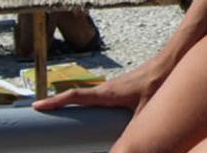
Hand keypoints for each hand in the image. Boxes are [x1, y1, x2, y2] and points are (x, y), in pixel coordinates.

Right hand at [33, 53, 172, 115]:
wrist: (169, 62)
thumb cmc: (157, 82)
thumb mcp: (145, 111)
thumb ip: (134, 129)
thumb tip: (127, 146)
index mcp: (107, 93)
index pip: (75, 95)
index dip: (56, 101)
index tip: (37, 105)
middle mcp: (106, 88)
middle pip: (75, 95)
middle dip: (57, 103)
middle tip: (40, 111)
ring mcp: (112, 87)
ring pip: (88, 96)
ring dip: (73, 102)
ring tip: (61, 114)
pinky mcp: (120, 88)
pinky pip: (98, 96)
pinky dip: (89, 103)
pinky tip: (94, 113)